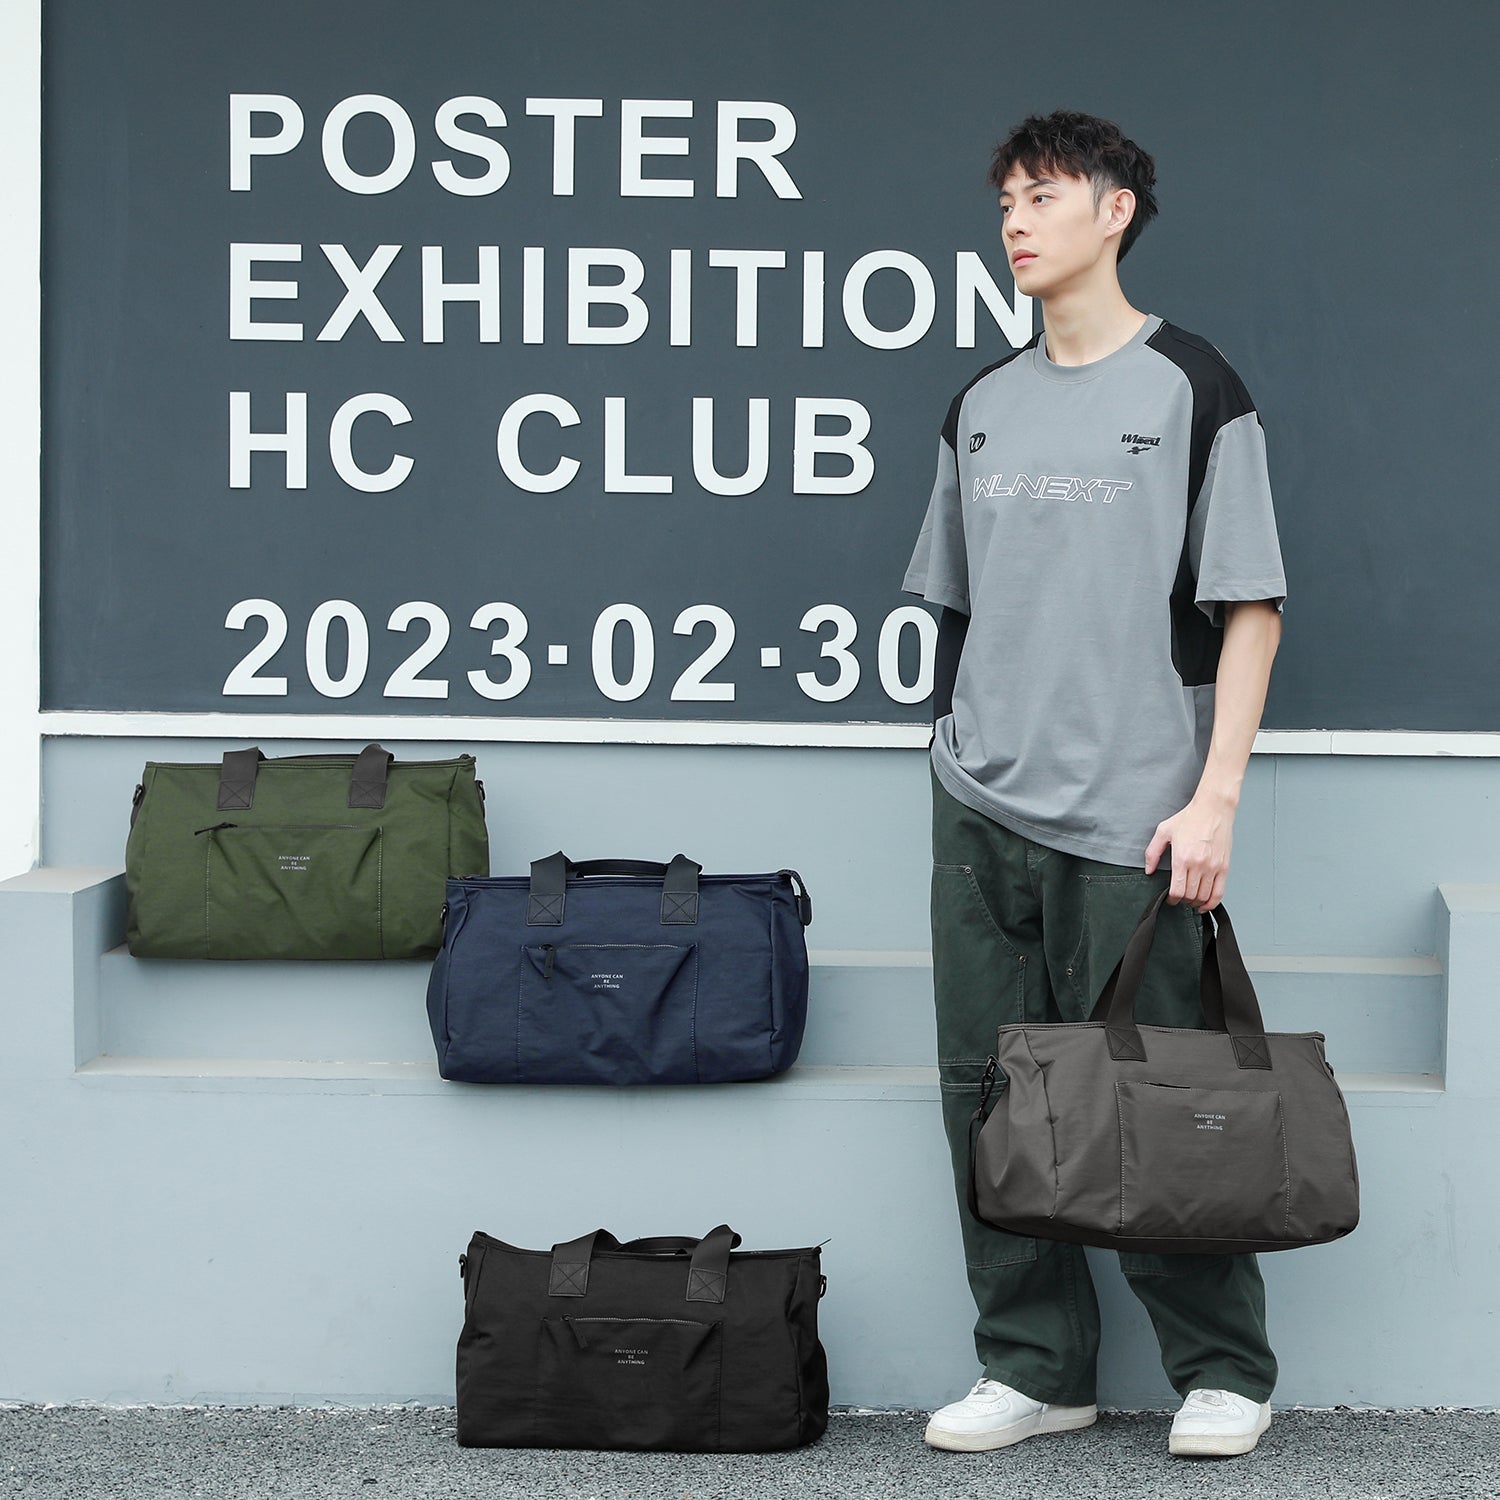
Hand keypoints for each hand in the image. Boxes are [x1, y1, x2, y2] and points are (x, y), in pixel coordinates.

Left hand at [1143, 795, 1233, 911]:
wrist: (1213, 809)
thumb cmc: (1190, 818)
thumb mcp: (1163, 831)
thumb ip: (1152, 852)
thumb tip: (1148, 870)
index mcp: (1182, 858)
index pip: (1177, 890)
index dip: (1172, 900)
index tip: (1170, 899)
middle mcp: (1199, 865)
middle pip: (1190, 896)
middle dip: (1183, 902)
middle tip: (1179, 899)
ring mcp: (1213, 867)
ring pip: (1204, 896)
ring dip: (1196, 903)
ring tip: (1191, 900)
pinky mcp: (1224, 867)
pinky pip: (1219, 892)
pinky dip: (1212, 902)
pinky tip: (1205, 903)